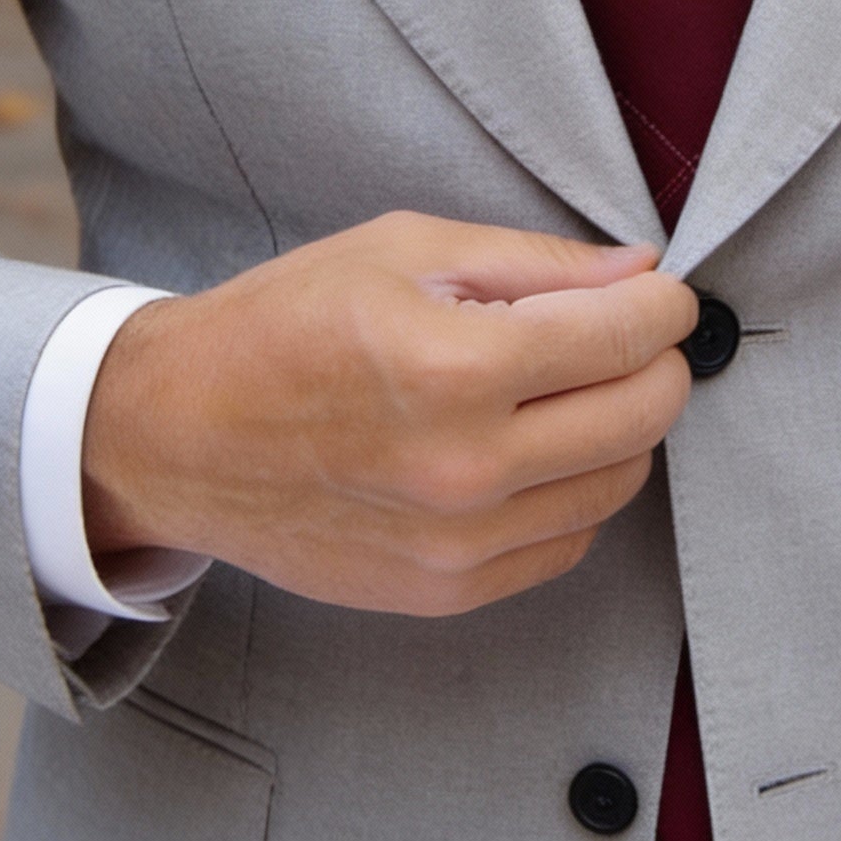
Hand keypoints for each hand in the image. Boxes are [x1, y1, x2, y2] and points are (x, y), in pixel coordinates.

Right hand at [81, 212, 698, 616]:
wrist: (176, 433)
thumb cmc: (285, 322)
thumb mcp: (406, 249)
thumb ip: (536, 262)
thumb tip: (638, 270)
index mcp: (455, 365)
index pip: (628, 337)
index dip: (664, 303)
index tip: (659, 290)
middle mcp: (466, 468)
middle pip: (645, 415)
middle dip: (657, 360)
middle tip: (625, 332)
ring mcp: (457, 543)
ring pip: (619, 482)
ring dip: (620, 426)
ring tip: (569, 386)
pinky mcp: (444, 592)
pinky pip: (568, 541)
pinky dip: (573, 489)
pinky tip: (529, 446)